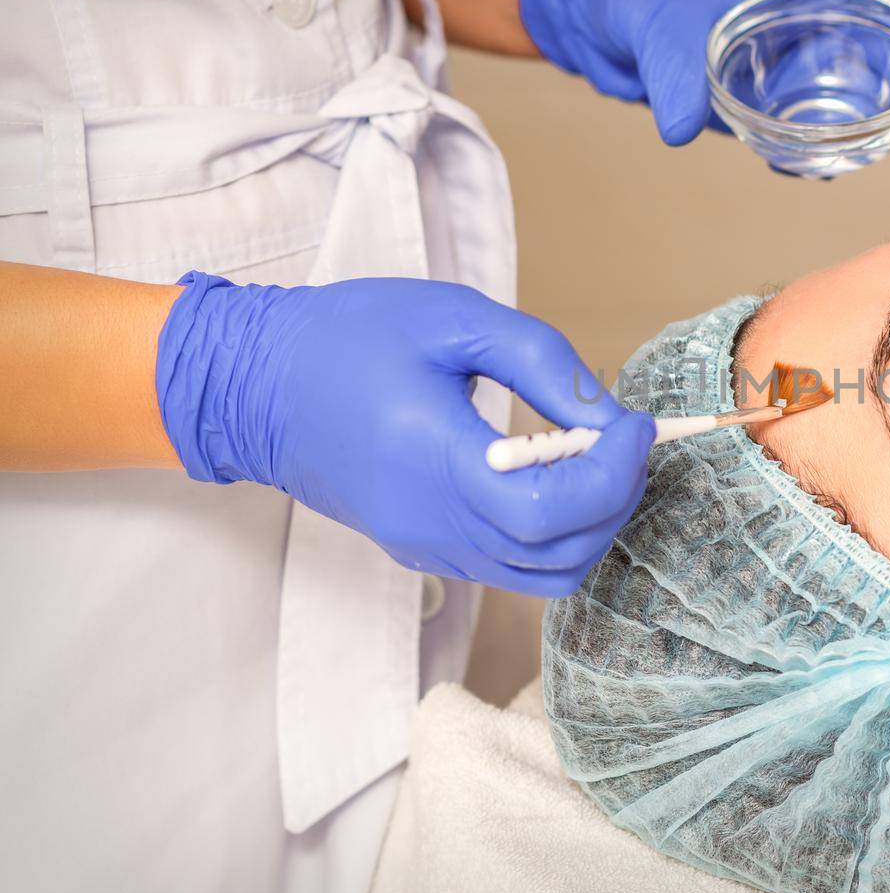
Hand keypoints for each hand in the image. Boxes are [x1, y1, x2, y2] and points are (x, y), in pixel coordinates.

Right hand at [155, 273, 651, 595]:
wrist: (253, 384)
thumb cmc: (350, 337)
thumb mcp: (454, 318)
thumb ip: (542, 361)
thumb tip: (608, 414)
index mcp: (436, 463)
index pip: (551, 511)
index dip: (614, 474)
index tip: (634, 424)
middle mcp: (432, 524)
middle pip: (560, 553)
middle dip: (615, 497)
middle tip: (623, 436)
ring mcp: (425, 546)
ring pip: (542, 574)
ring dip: (589, 522)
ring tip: (591, 455)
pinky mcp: (420, 550)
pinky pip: (510, 566)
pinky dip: (552, 532)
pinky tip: (548, 472)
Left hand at [518, 0, 889, 165]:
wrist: (602, 7)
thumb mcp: (655, 22)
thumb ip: (672, 72)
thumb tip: (679, 125)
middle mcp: (828, 7)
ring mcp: (810, 49)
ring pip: (880, 93)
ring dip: (884, 134)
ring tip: (850, 166)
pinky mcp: (787, 88)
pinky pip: (830, 121)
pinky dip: (829, 149)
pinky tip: (802, 166)